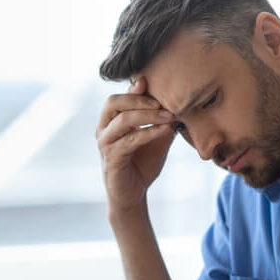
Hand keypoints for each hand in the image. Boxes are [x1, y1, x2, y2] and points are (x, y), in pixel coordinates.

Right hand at [96, 77, 175, 213]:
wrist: (133, 194)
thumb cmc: (142, 164)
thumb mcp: (154, 138)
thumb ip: (160, 120)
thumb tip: (176, 101)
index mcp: (110, 121)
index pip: (119, 97)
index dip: (135, 89)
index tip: (154, 84)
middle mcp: (103, 129)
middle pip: (113, 103)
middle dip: (138, 99)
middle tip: (162, 103)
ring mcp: (105, 144)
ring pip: (122, 120)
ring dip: (148, 115)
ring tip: (169, 116)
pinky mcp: (112, 159)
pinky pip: (130, 141)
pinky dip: (148, 133)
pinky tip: (165, 130)